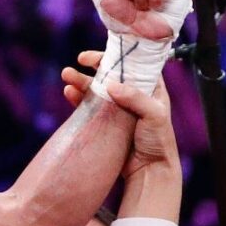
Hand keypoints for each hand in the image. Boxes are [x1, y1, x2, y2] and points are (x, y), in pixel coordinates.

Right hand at [61, 50, 177, 178]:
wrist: (150, 170)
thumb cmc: (159, 142)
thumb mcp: (154, 115)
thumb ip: (135, 98)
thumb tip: (110, 85)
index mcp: (150, 89)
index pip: (132, 65)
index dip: (116, 56)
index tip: (99, 55)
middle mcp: (133, 96)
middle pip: (110, 75)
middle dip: (92, 67)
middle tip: (78, 61)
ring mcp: (117, 110)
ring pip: (96, 89)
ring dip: (81, 81)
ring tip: (67, 77)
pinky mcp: (105, 123)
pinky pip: (88, 107)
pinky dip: (78, 99)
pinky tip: (69, 93)